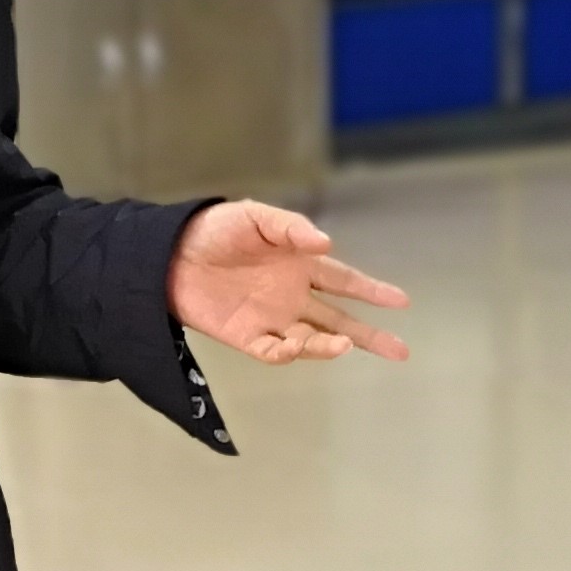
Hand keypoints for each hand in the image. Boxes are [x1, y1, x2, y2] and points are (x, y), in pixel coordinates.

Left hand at [168, 200, 411, 365]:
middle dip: (370, 335)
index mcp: (300, 265)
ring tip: (344, 345)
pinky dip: (287, 353)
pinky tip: (295, 346)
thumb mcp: (256, 217)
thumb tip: (326, 243)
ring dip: (330, 346)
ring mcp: (271, 319)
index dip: (373, 291)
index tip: (401, 301)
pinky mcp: (246, 337)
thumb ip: (291, 229)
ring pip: (312, 340)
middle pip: (340, 321)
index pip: (345, 281)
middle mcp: (292, 296)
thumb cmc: (214, 229)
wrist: (169, 254)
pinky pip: (273, 352)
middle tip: (401, 351)